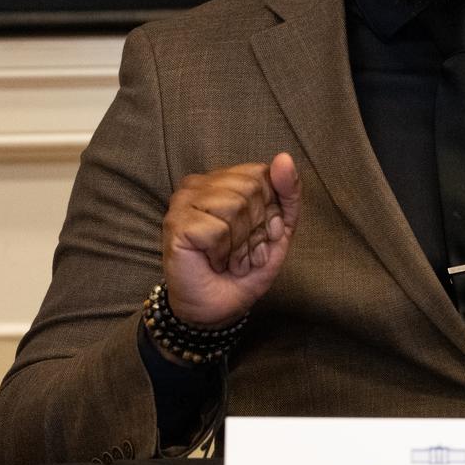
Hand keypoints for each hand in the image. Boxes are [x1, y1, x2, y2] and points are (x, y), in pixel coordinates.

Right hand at [161, 154, 299, 328]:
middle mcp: (199, 184)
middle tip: (245, 251)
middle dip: (257, 228)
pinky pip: (218, 230)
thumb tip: (284, 158)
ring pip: (235, 207)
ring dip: (242, 244)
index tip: (261, 234)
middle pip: (250, 189)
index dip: (270, 209)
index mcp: (224, 179)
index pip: (262, 174)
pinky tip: (215, 262)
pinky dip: (224, 253)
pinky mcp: (176, 225)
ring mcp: (183, 202)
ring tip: (231, 258)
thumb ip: (288, 192)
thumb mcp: (280, 228)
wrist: (219, 307)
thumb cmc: (246, 266)